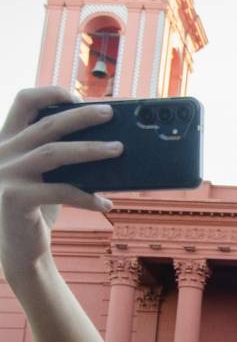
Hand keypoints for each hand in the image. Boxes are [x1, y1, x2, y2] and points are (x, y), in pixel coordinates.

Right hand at [0, 87, 117, 278]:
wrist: (21, 249)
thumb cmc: (40, 209)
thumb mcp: (47, 176)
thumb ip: (61, 156)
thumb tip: (108, 141)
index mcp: (6, 140)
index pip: (23, 102)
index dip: (50, 93)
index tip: (77, 95)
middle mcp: (0, 152)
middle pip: (47, 124)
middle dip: (81, 116)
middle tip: (110, 113)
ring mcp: (4, 174)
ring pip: (54, 152)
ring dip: (91, 149)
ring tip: (119, 148)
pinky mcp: (14, 198)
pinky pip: (60, 191)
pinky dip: (87, 197)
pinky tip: (106, 204)